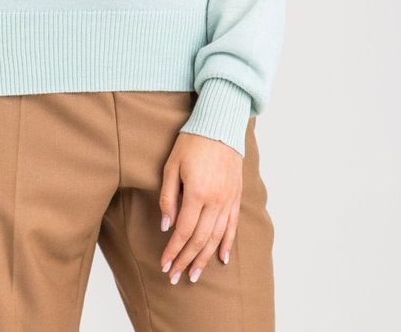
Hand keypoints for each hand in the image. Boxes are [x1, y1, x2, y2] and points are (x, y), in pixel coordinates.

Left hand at [158, 131, 242, 283]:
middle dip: (185, 260)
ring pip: (216, 237)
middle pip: (199, 239)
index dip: (173, 250)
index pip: (183, 231)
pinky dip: (227, 244)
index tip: (164, 264)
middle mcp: (215, 200)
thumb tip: (166, 226)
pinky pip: (232, 226)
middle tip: (175, 277)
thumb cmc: (191, 142)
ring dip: (204, 258)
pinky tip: (221, 258)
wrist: (219, 125)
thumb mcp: (172, 165)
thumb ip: (168, 197)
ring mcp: (228, 199)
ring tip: (194, 274)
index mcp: (197, 192)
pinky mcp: (236, 196)